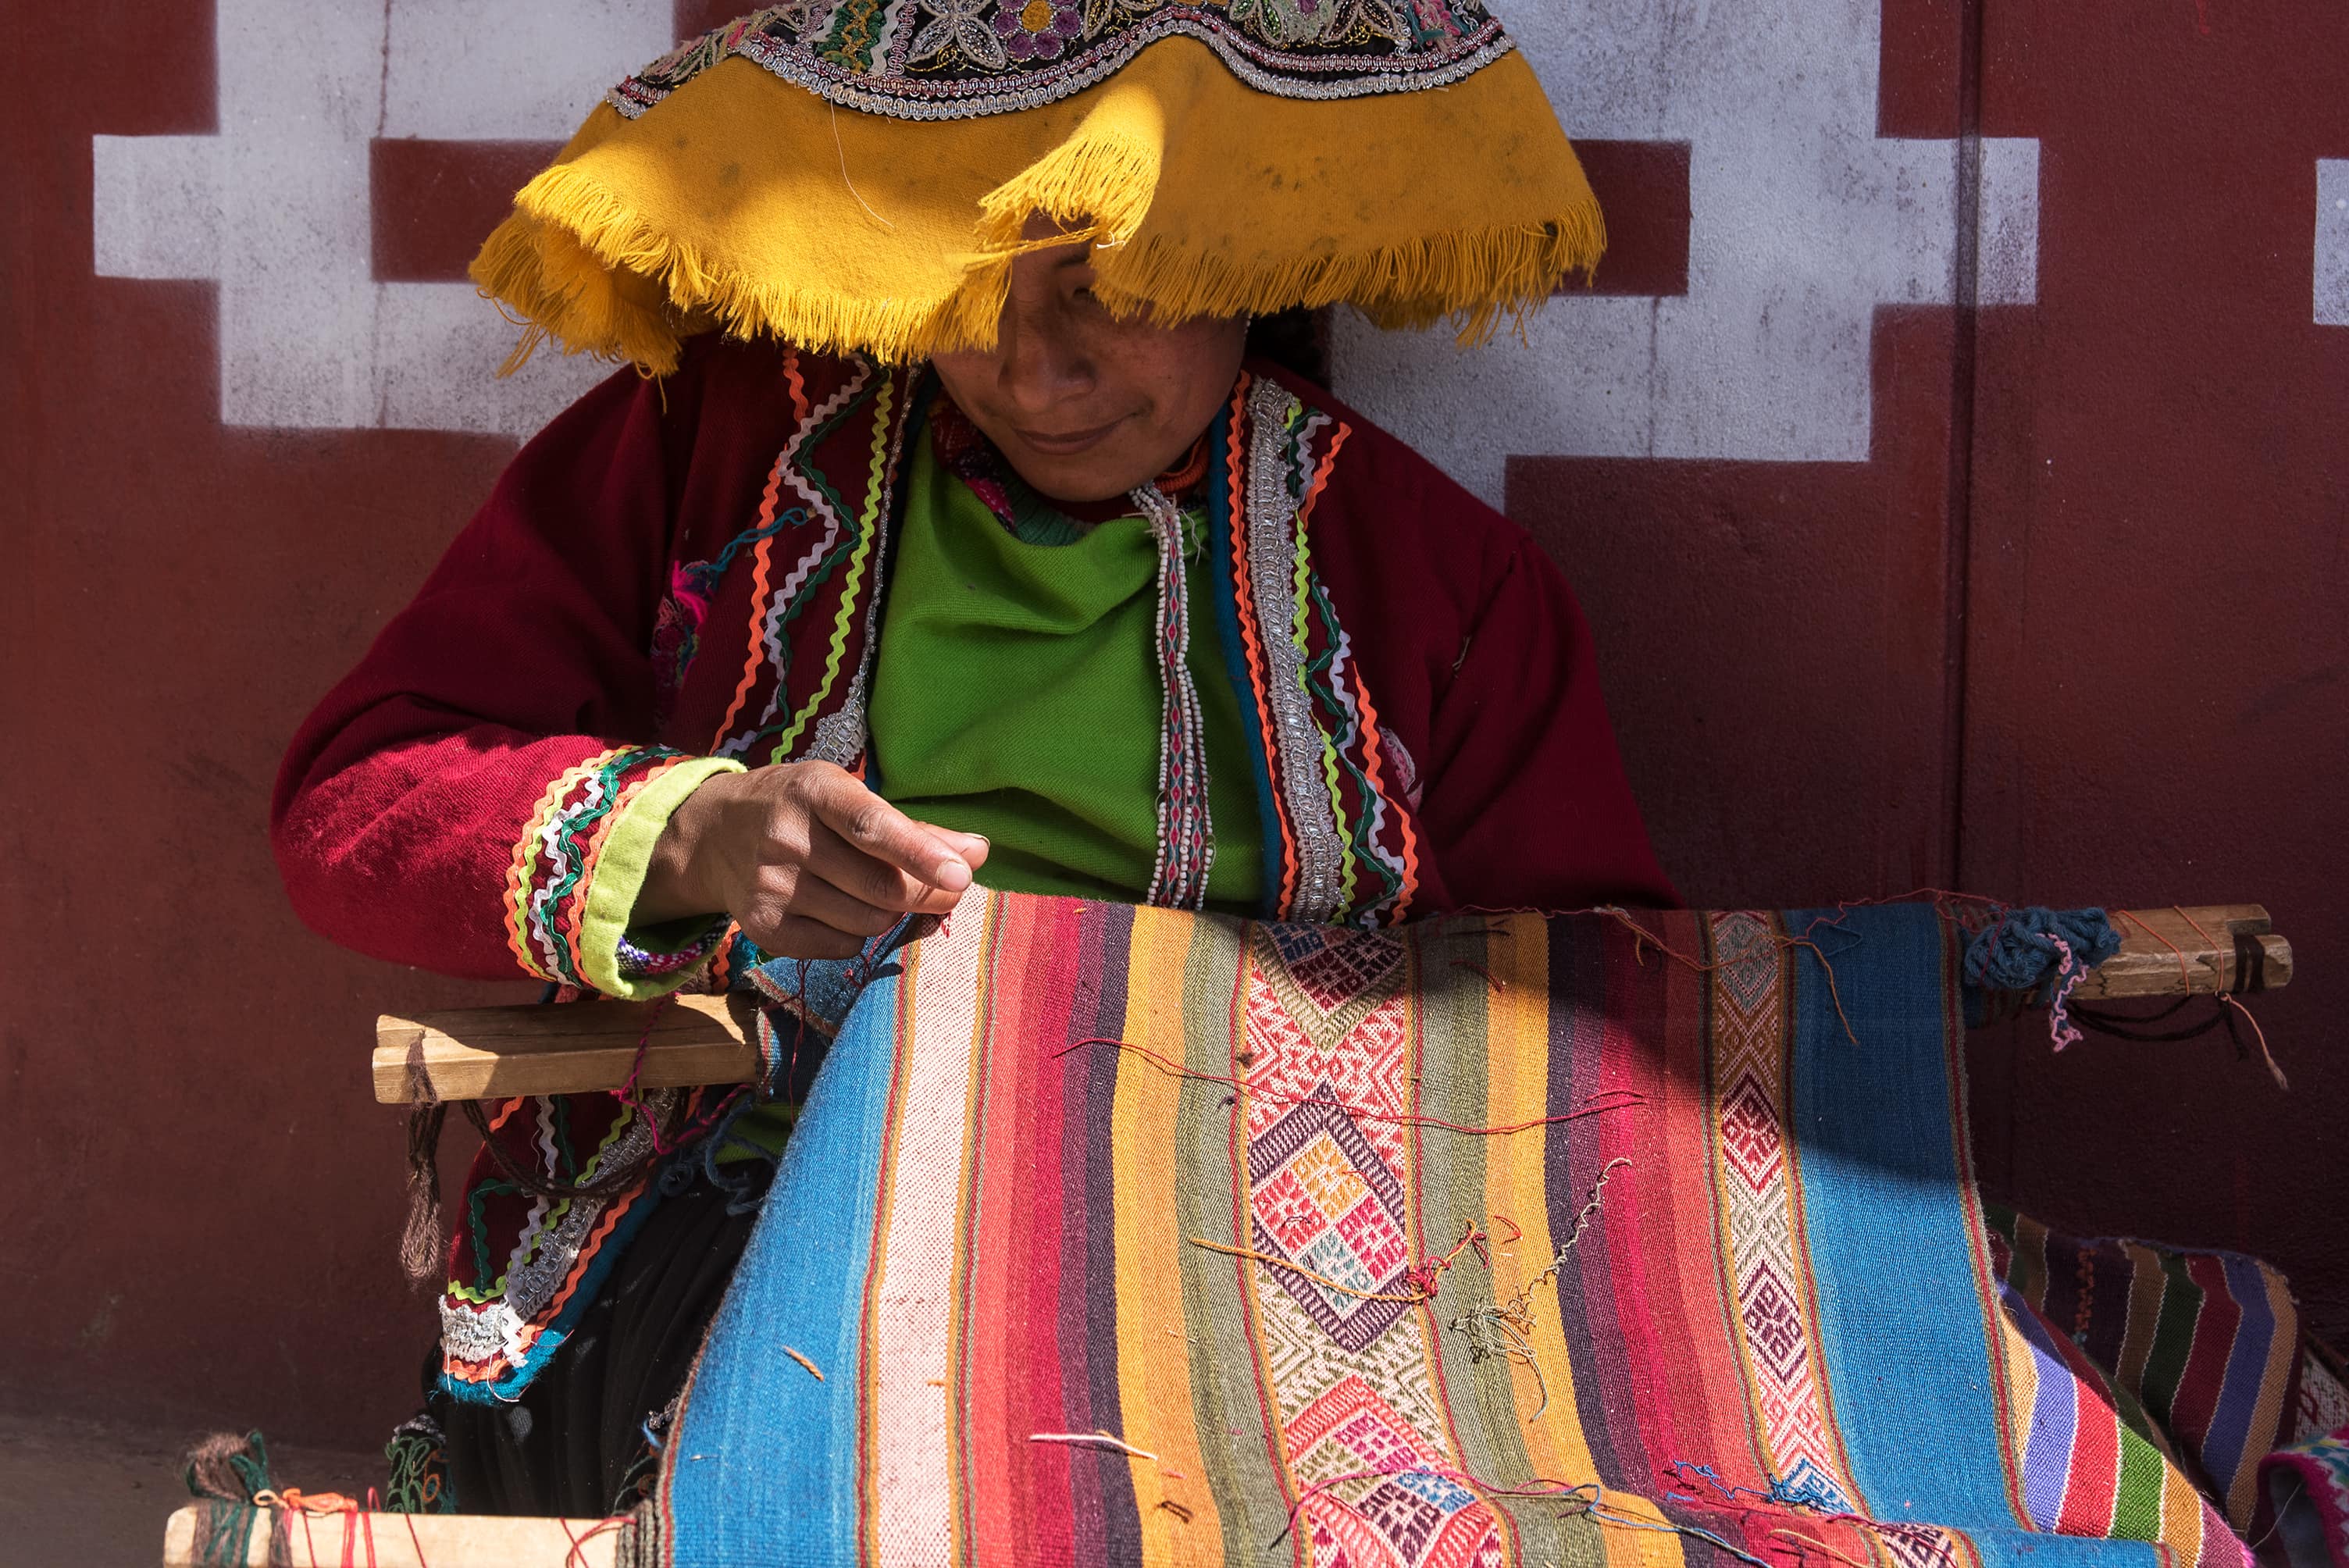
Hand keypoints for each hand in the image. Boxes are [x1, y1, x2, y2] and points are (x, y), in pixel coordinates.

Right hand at [636, 762, 989, 959]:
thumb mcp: (847, 797)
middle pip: (882, 887)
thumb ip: (914, 828)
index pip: (872, 826)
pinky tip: (843, 909)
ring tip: (881, 893)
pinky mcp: (762, 927)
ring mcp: (770, 886)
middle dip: (927, 893)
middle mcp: (786, 838)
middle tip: (948, 886)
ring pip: (867, 923)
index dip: (920, 853)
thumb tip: (977, 852)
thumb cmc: (801, 810)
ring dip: (892, 915)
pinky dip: (858, 936)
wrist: (713, 834)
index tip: (962, 872)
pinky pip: (840, 948)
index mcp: (813, 791)